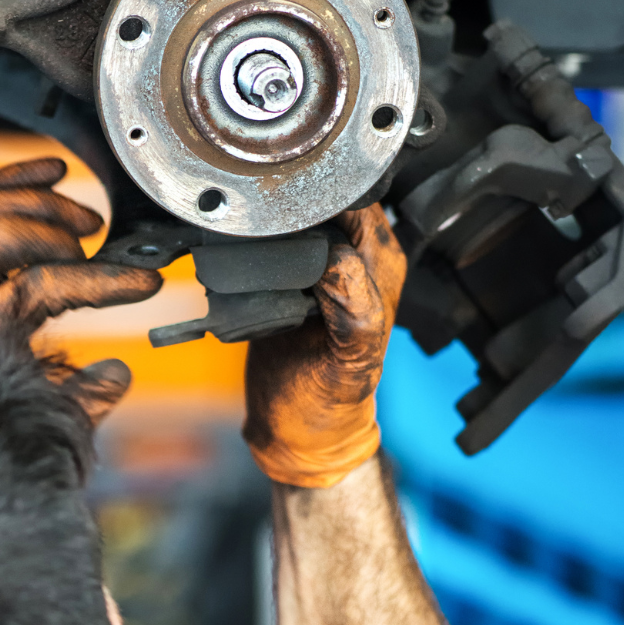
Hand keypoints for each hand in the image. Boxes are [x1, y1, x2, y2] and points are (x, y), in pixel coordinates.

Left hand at [0, 156, 161, 424]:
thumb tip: (118, 373)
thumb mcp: (40, 420)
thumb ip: (81, 401)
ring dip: (39, 203)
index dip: (102, 280)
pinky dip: (12, 179)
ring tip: (85, 219)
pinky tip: (54, 171)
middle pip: (2, 235)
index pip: (44, 287)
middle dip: (58, 233)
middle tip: (96, 242)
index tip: (147, 281)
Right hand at [243, 204, 405, 487]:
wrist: (292, 434)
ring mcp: (318, 266)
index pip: (362, 198)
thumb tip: (335, 258)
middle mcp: (354, 259)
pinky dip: (254, 238)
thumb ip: (354, 306)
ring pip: (296, 212)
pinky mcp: (283, 278)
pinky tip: (241, 245)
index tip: (296, 194)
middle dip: (294, 195)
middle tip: (262, 205)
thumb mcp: (352, 360)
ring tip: (249, 223)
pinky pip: (271, 240)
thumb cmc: (330, 408)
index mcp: (382, 267)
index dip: (330, 189)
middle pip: (326, 194)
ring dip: (271, 213)